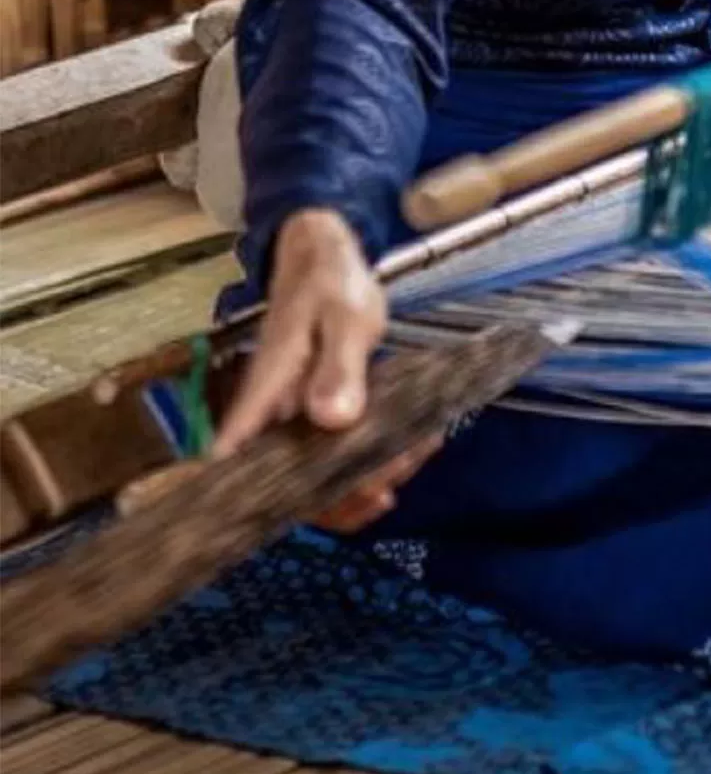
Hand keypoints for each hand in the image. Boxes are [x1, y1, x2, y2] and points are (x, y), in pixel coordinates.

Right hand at [218, 209, 432, 531]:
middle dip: (340, 495)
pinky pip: (335, 454)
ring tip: (411, 460)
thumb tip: (331, 419)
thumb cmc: (330, 286)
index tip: (317, 511)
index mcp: (264, 394)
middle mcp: (270, 417)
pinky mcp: (314, 417)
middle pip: (286, 483)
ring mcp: (292, 419)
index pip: (237, 464)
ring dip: (363, 481)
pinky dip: (370, 461)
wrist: (326, 262)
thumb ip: (338, 367)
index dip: (260, 502)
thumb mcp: (344, 318)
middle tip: (392, 479)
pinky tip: (408, 452)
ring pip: (315, 474)